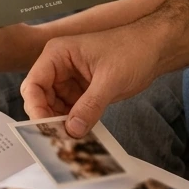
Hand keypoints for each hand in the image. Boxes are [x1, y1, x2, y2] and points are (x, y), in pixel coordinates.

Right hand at [21, 25, 161, 134]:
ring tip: (72, 140)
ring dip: (61, 124)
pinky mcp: (81, 91)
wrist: (155, 48)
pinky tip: (81, 134)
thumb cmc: (132, 50)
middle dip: (48, 119)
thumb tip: (72, 130)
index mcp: (57, 54)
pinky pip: (70, 111)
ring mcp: (69, 80)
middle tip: (60, 139)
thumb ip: (90, 106)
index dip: (36, 108)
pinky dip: (74, 124)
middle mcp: (58, 67)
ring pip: (54, 108)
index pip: (33, 84)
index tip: (46, 128)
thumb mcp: (110, 79)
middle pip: (40, 99)